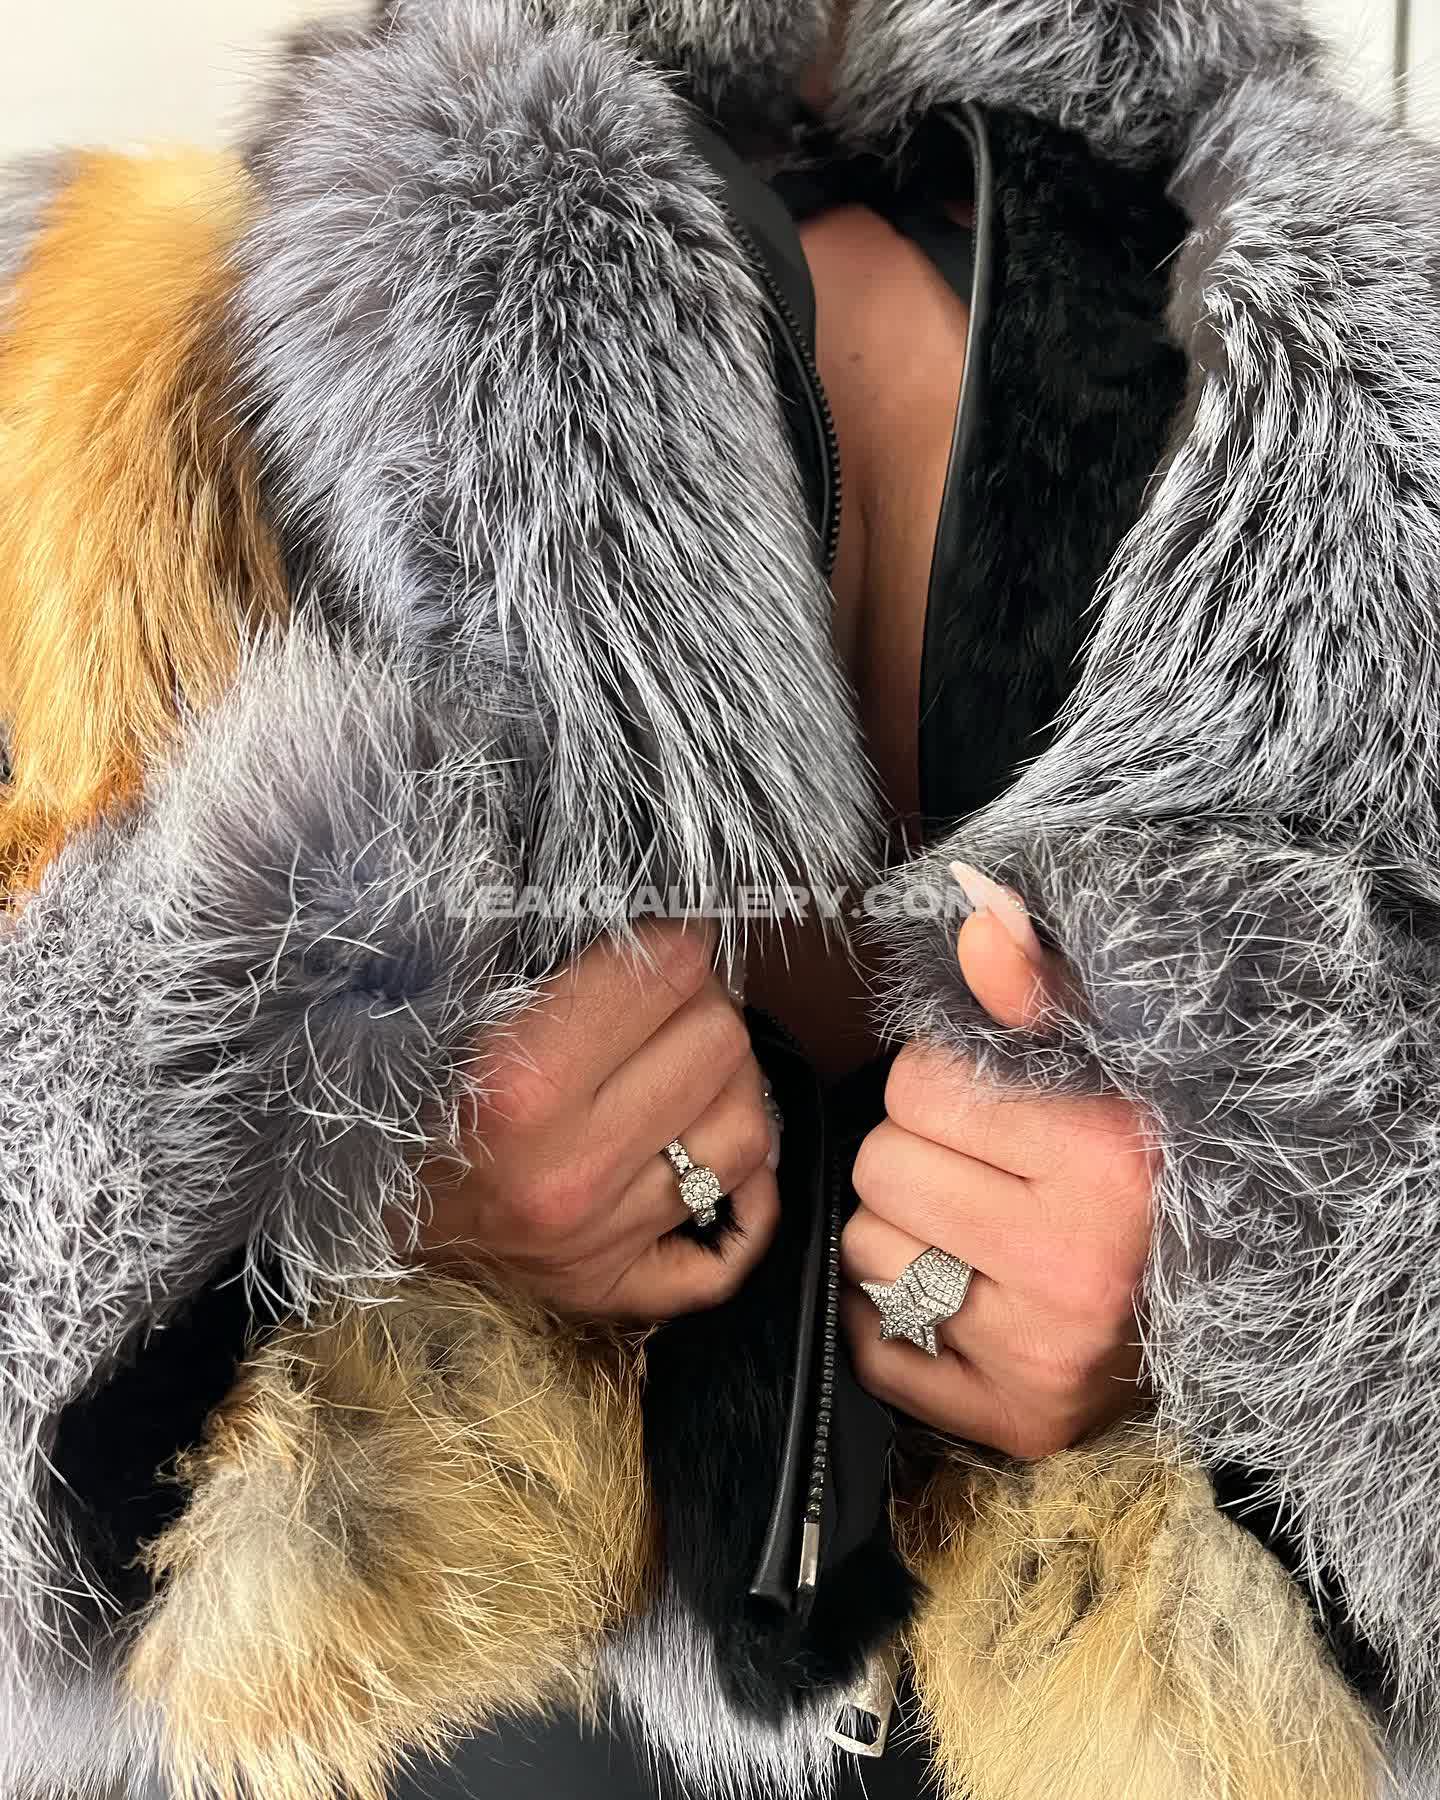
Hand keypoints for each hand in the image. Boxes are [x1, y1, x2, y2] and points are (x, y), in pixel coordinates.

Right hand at [410, 923, 779, 1321]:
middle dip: (705, 1005)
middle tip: (669, 1001)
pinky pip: (729, 1252)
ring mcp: (598, 1239)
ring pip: (747, 1132)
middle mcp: (569, 1168)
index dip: (673, 939)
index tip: (659, 939)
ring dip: (731, 1086)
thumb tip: (644, 911)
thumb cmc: (390, 1089)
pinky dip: (746, 1203)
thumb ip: (540, 955)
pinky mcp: (609, 1292)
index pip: (669, 971)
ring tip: (690, 1067)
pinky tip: (716, 1161)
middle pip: (721, 1044)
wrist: (331, 1209)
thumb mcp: (439, 1001)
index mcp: (521, 1082)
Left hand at [841, 867, 1154, 1457]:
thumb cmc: (1147, 1172)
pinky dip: (892, 1317)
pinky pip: (874, 1343)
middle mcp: (1074, 1263)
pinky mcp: (1011, 1418)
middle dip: (915, 1157)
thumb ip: (1040, 994)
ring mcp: (1040, 1353)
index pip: (916, 1086)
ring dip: (901, 1234)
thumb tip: (977, 916)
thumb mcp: (1116, 1067)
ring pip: (865, 1251)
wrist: (1216, 1306)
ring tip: (973, 1233)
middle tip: (981, 1173)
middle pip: (880, 1169)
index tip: (993, 1108)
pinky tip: (958, 1294)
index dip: (941, 1087)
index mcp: (1105, 1160)